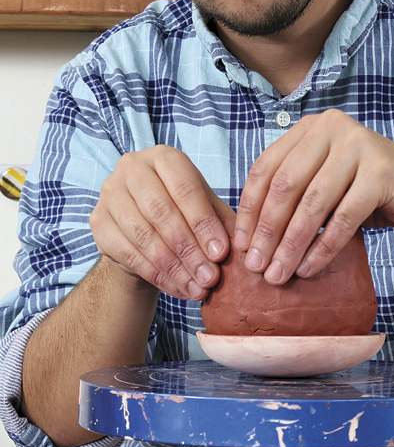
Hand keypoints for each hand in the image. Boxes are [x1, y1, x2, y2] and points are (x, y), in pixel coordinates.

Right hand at [90, 146, 234, 300]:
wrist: (141, 229)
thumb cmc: (181, 212)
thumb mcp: (206, 210)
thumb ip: (223, 223)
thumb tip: (241, 246)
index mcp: (164, 157)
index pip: (185, 189)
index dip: (203, 223)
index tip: (221, 253)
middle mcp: (132, 167)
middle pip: (162, 212)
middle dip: (190, 249)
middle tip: (210, 277)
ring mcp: (110, 193)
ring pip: (144, 235)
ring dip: (174, 267)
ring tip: (197, 289)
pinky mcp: (98, 221)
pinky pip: (128, 252)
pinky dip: (157, 275)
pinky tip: (178, 289)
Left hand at [234, 110, 393, 284]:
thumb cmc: (366, 193)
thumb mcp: (324, 185)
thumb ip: (292, 194)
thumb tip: (248, 237)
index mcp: (311, 127)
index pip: (266, 168)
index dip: (250, 209)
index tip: (241, 245)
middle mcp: (333, 127)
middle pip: (285, 185)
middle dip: (267, 230)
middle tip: (256, 267)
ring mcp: (359, 145)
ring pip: (312, 203)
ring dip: (291, 244)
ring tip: (278, 274)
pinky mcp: (381, 172)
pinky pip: (343, 218)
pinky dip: (322, 248)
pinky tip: (308, 269)